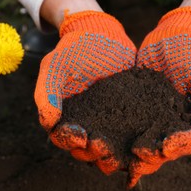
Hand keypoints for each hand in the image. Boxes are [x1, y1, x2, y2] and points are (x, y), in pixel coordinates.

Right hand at [34, 11, 135, 174]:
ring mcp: (110, 122)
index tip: (81, 138)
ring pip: (111, 148)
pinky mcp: (130, 117)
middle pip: (88, 150)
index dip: (71, 142)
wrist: (102, 35)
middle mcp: (87, 125)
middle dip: (95, 154)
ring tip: (124, 155)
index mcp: (66, 118)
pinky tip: (144, 146)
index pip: (65, 139)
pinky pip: (132, 134)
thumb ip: (46, 93)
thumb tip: (49, 124)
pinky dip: (136, 143)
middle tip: (105, 149)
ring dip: (116, 156)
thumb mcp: (54, 66)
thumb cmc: (74, 50)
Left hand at [128, 7, 190, 187]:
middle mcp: (174, 124)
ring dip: (129, 150)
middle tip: (135, 154)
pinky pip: (126, 123)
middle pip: (163, 149)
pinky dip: (115, 131)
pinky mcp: (136, 108)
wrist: (177, 32)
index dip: (179, 147)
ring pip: (142, 141)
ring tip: (113, 154)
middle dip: (150, 155)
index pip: (190, 142)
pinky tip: (99, 135)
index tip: (165, 146)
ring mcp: (154, 117)